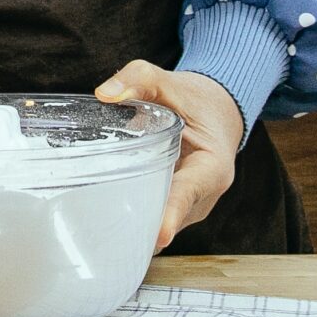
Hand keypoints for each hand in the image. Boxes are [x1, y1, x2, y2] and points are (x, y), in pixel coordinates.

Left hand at [95, 60, 246, 252]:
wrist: (216, 112)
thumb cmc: (195, 100)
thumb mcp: (168, 83)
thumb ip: (139, 80)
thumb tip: (105, 93)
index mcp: (211, 167)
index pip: (188, 194)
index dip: (171, 215)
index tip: (159, 236)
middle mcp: (204, 195)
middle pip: (170, 217)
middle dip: (142, 228)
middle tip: (106, 237)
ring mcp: (192, 208)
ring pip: (160, 225)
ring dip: (136, 228)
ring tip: (101, 233)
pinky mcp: (178, 211)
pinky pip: (155, 221)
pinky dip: (135, 222)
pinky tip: (106, 223)